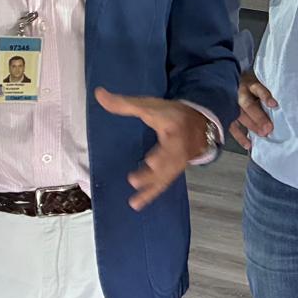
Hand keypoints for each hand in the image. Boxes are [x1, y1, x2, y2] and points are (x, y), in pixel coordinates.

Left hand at [96, 88, 214, 210]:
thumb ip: (124, 103)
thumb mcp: (151, 105)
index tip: (151, 160)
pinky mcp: (174, 171)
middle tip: (136, 179)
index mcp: (175, 128)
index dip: (162, 148)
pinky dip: (150, 194)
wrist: (200, 125)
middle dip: (155, 171)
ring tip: (135, 198)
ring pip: (165, 176)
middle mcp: (179, 147)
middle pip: (168, 160)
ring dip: (150, 187)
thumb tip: (98, 93)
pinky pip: (163, 184)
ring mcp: (177, 161)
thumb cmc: (172, 114)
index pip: (168, 134)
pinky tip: (136, 204)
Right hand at [229, 70, 277, 149]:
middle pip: (248, 105)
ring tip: (262, 134)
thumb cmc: (252, 88)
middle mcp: (240, 93)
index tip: (274, 105)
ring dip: (252, 126)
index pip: (258, 89)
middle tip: (268, 128)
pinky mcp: (227, 114)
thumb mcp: (260, 84)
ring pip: (240, 115)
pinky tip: (248, 144)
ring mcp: (232, 104)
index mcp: (250, 84)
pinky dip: (240, 137)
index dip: (266, 97)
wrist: (233, 83)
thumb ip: (267, 94)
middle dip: (259, 117)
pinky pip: (232, 126)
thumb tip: (280, 107)